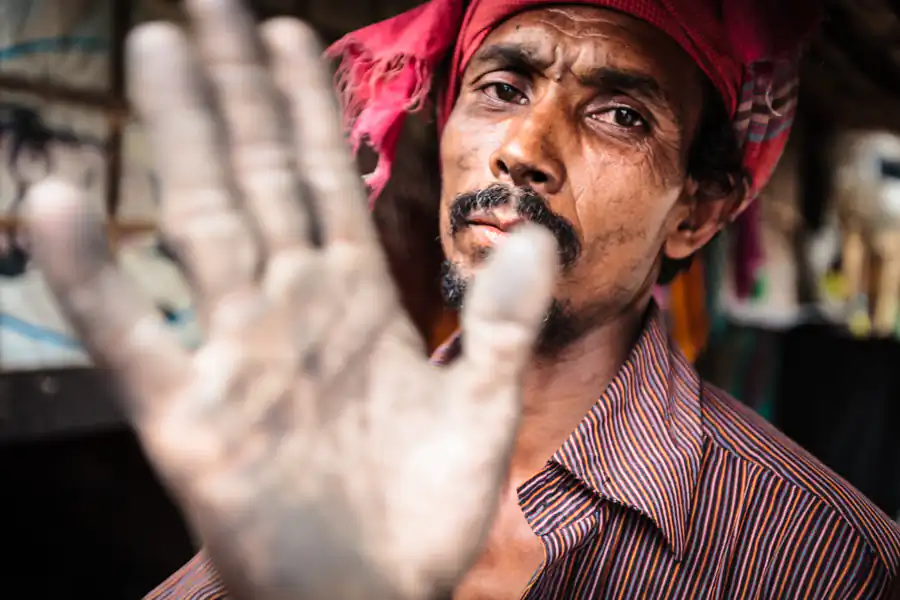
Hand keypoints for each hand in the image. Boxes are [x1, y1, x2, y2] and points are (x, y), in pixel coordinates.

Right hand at [25, 0, 556, 597]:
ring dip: (182, 138)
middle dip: (236, 92)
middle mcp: (290, 311)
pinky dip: (95, 275)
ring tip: (155, 51)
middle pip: (259, 178)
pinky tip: (56, 205)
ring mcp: (237, 356)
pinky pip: (131, 335)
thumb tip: (532, 238)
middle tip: (207, 8)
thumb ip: (498, 322)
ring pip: (204, 224)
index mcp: (353, 304)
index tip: (288, 38)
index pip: (324, 182)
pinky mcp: (190, 417)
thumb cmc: (422, 513)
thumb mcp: (481, 409)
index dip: (307, 111)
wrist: (373, 599)